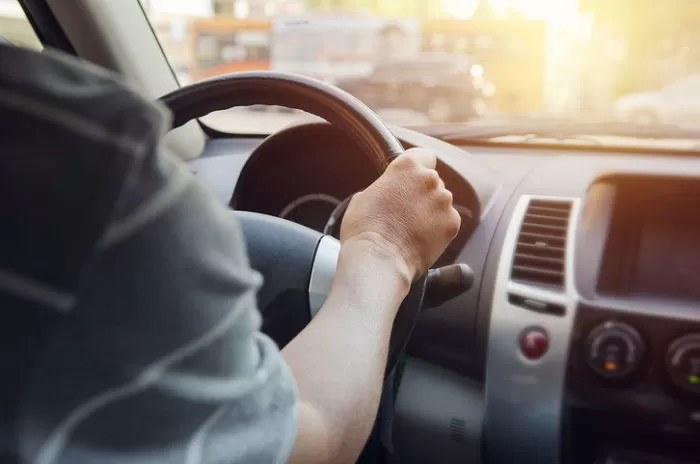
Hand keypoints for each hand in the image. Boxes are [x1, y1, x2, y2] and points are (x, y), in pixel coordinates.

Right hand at [340, 148, 460, 282]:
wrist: (379, 259)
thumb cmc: (364, 230)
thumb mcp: (363, 197)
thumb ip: (383, 187)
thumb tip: (388, 192)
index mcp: (407, 166)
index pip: (423, 156)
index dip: (417, 168)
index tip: (410, 180)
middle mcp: (430, 179)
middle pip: (432, 181)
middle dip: (422, 194)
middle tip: (405, 212)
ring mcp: (444, 201)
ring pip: (441, 202)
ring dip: (431, 211)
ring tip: (411, 229)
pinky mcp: (452, 223)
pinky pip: (447, 221)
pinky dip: (438, 229)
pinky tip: (421, 239)